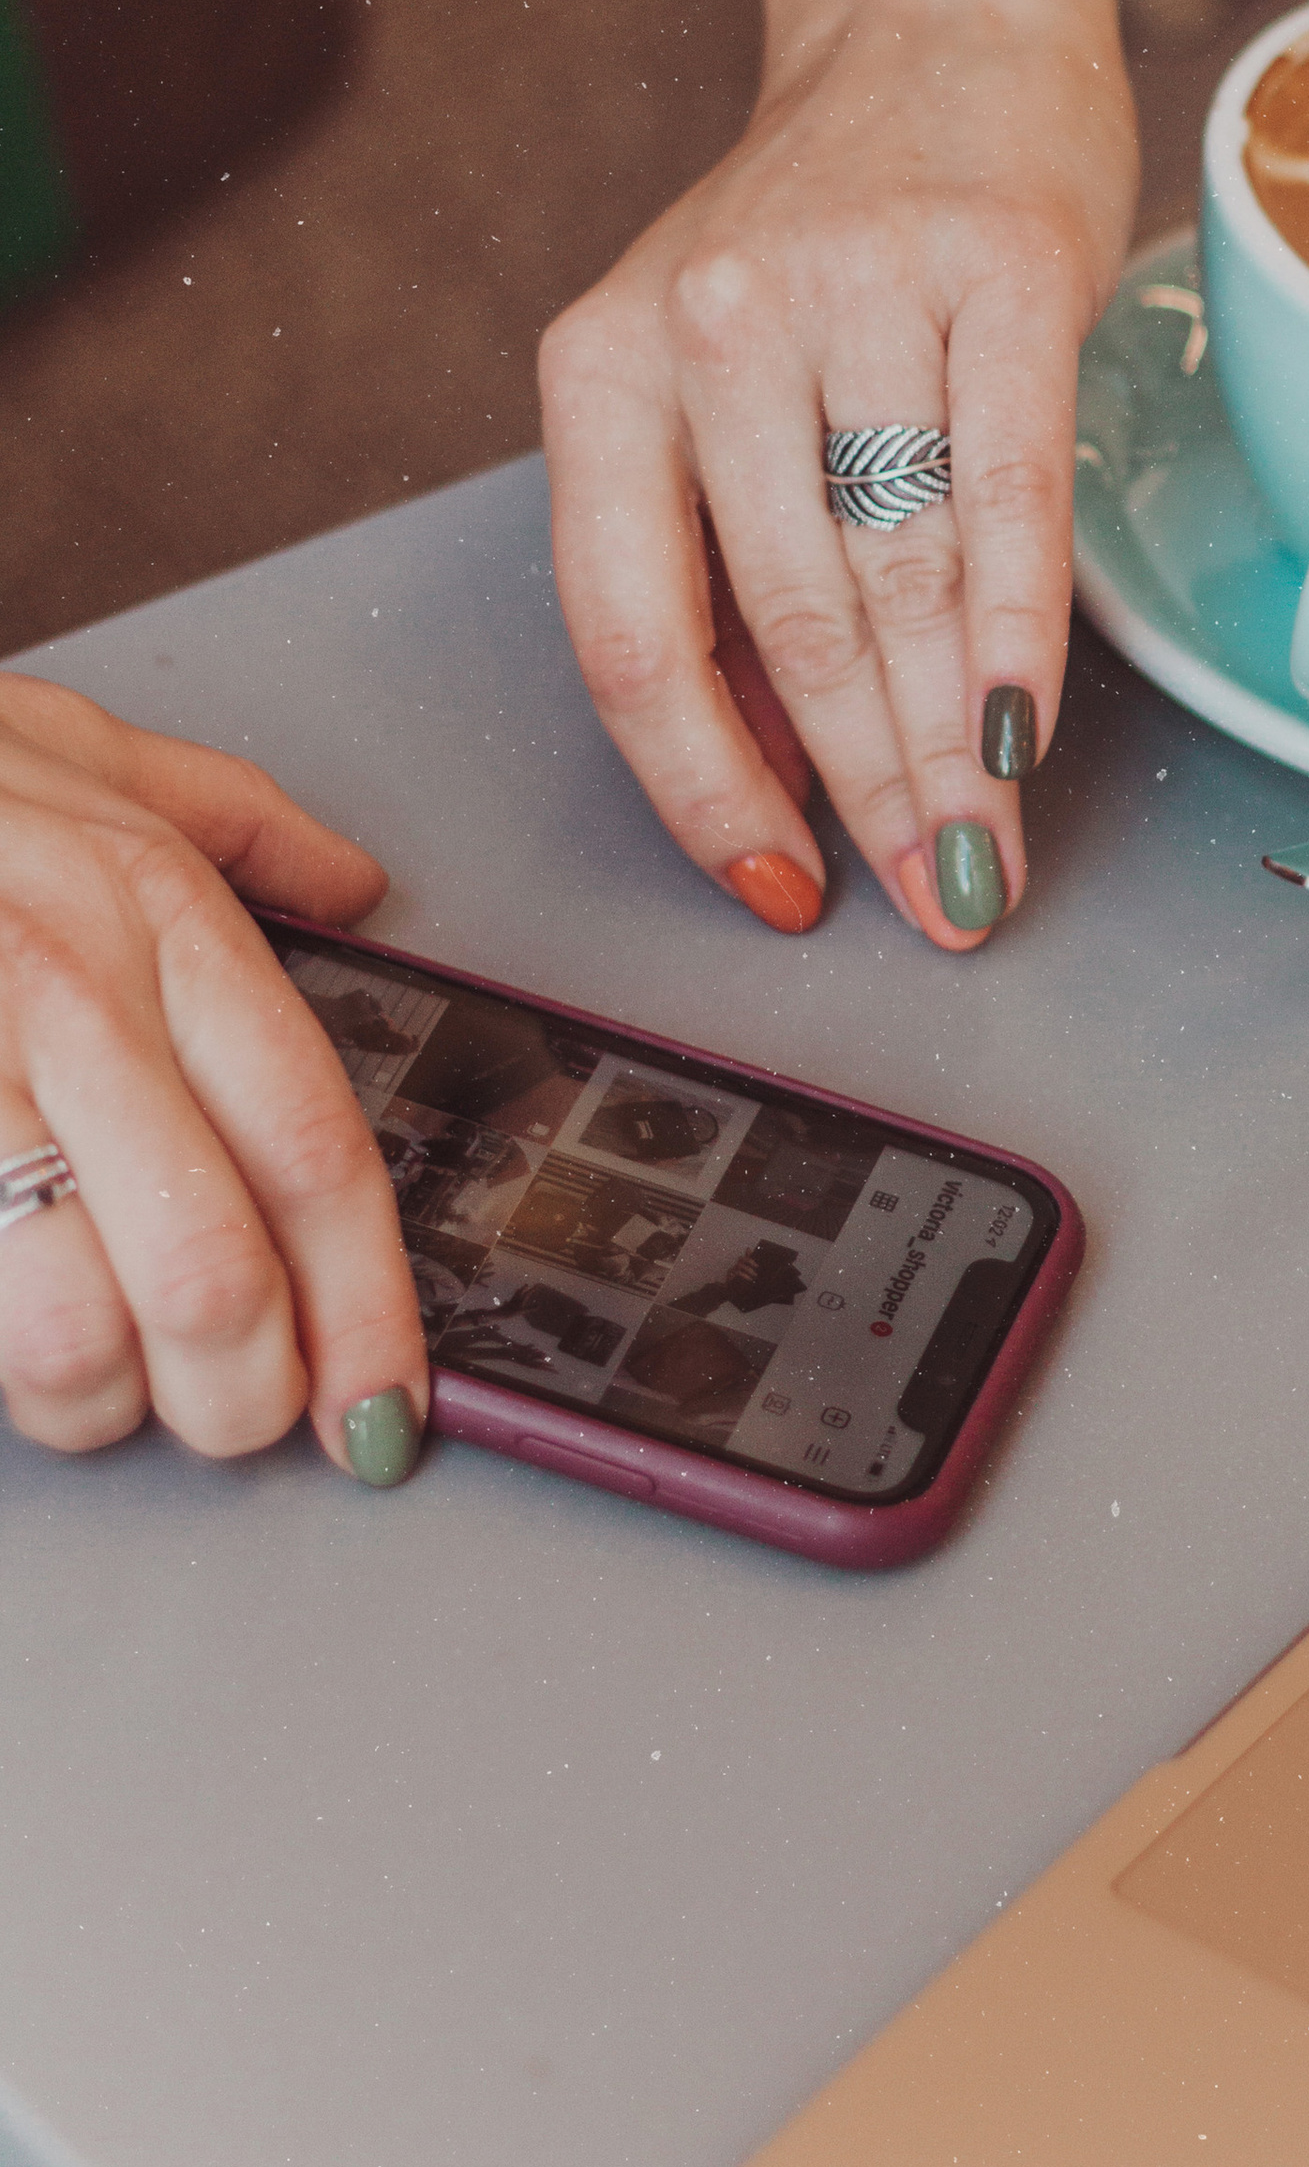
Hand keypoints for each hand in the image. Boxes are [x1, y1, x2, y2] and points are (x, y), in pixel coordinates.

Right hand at [0, 677, 426, 1476]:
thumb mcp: (88, 752)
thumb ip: (239, 822)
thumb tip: (354, 883)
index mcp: (162, 917)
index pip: (314, 1150)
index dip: (367, 1309)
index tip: (382, 1409)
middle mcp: (73, 996)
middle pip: (212, 1273)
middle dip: (239, 1395)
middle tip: (234, 1414)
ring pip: (68, 1331)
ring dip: (90, 1400)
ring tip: (87, 1382)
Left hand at [540, 0, 1138, 949]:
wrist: (938, 20)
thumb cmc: (825, 237)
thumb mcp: (707, 377)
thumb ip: (718, 560)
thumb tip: (778, 784)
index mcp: (601, 366)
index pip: (631, 632)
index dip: (702, 787)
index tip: (779, 887)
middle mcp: (710, 322)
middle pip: (785, 622)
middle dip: (867, 793)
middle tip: (933, 905)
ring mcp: (857, 286)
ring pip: (900, 573)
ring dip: (950, 745)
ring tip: (989, 854)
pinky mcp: (1001, 265)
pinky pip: (1012, 489)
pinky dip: (1023, 631)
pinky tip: (1031, 728)